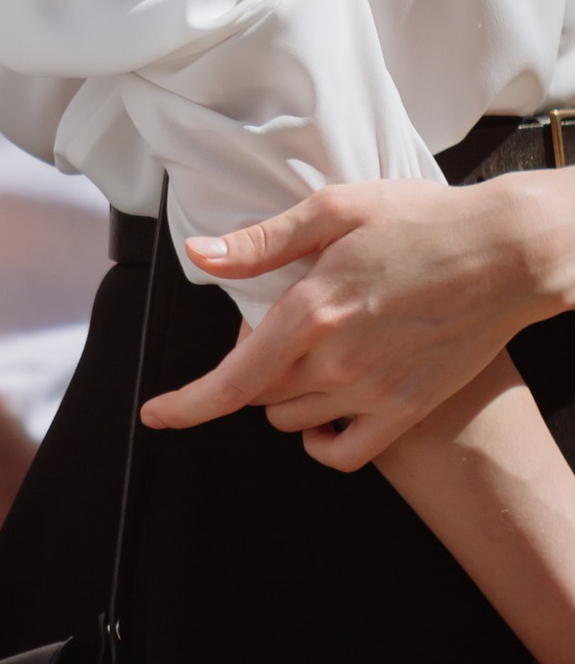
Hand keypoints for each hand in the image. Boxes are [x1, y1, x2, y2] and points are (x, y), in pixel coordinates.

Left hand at [145, 176, 574, 467]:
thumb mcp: (335, 210)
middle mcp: (337, 361)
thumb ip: (262, 242)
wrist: (507, 252)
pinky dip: (322, 442)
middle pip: (258, 394)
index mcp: (312, 311)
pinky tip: (322, 417)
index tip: (155, 415)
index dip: (186, 404)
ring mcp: (375, 391)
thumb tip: (202, 255)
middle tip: (281, 327)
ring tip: (311, 354)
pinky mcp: (408, 409)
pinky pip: (345, 453)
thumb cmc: (423, 221)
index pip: (232, 379)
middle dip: (250, 369)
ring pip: (293, 420)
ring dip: (282, 396)